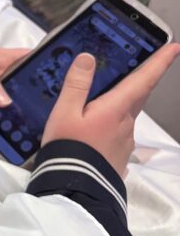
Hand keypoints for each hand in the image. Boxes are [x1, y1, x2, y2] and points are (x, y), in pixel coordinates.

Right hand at [43, 43, 179, 178]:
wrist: (74, 187)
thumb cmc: (69, 146)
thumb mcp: (65, 112)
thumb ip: (77, 84)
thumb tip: (88, 58)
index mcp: (116, 109)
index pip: (143, 80)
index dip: (159, 63)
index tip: (174, 48)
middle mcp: (127, 123)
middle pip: (138, 95)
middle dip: (141, 79)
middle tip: (137, 65)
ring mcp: (125, 140)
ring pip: (126, 114)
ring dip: (119, 104)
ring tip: (100, 101)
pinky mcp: (118, 154)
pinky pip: (117, 131)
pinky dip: (110, 122)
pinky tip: (93, 128)